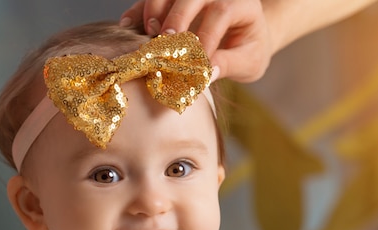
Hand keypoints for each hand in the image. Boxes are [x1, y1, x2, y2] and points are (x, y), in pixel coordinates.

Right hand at [120, 0, 272, 81]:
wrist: (244, 37)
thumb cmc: (248, 50)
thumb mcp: (249, 62)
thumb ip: (230, 65)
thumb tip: (207, 73)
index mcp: (242, 4)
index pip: (222, 11)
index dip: (207, 35)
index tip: (195, 61)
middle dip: (177, 17)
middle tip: (166, 41)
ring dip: (155, 10)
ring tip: (150, 35)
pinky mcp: (174, 2)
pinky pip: (152, 0)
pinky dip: (138, 11)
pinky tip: (128, 25)